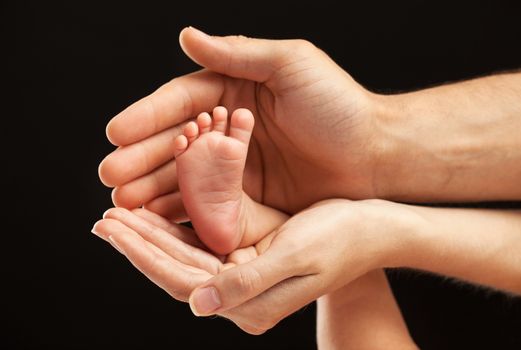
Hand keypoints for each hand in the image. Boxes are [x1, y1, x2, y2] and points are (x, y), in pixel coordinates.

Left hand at [92, 199, 415, 333]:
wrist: (371, 232)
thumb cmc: (340, 238)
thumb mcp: (295, 255)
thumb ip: (245, 283)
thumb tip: (196, 304)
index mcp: (249, 302)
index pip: (181, 281)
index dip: (143, 253)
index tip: (111, 226)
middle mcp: (241, 298)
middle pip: (176, 272)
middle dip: (139, 245)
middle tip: (104, 220)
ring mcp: (243, 280)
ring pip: (185, 259)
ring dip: (152, 238)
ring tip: (120, 217)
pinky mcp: (248, 260)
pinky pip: (203, 248)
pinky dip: (177, 230)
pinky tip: (159, 214)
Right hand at [99, 27, 382, 216]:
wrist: (375, 155)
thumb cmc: (338, 104)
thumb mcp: (290, 65)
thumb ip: (237, 54)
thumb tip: (185, 33)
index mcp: (234, 90)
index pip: (181, 102)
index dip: (147, 117)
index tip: (114, 133)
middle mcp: (229, 127)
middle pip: (175, 142)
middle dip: (140, 158)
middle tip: (109, 175)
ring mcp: (236, 164)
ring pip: (185, 174)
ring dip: (152, 187)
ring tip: (123, 201)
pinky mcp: (248, 196)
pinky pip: (207, 201)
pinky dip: (181, 209)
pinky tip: (155, 217)